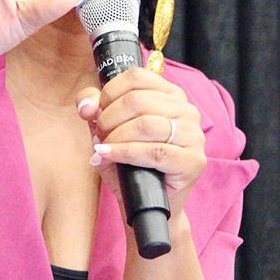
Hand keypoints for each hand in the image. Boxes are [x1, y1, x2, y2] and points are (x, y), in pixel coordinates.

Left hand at [76, 68, 206, 218]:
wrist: (144, 203)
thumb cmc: (128, 162)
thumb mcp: (107, 129)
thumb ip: (94, 109)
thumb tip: (86, 105)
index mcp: (169, 94)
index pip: (136, 76)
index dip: (110, 92)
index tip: (97, 111)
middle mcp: (186, 109)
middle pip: (137, 100)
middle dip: (109, 118)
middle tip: (100, 135)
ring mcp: (194, 135)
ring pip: (145, 124)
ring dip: (116, 137)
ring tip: (104, 148)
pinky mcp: (193, 161)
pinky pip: (153, 151)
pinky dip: (124, 153)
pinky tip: (110, 155)